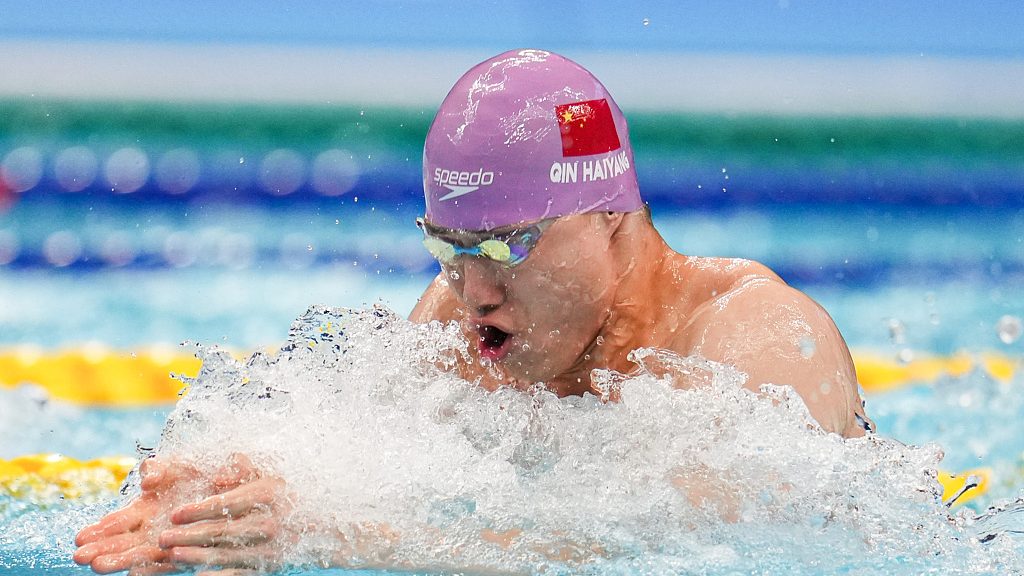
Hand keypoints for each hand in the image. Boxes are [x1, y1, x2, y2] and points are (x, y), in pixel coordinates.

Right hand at [74, 457, 204, 574]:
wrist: (229, 481)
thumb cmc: (199, 469)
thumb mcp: (175, 463)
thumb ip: (156, 468)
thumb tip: (148, 482)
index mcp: (145, 506)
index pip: (117, 521)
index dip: (99, 529)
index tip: (80, 538)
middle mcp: (151, 527)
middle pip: (122, 541)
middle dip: (101, 549)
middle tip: (80, 557)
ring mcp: (167, 539)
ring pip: (139, 553)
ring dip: (120, 560)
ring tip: (97, 566)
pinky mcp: (186, 548)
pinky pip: (167, 562)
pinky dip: (152, 569)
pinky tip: (135, 574)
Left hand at [157, 454, 292, 572]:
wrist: (318, 525)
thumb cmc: (286, 495)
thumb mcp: (270, 473)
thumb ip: (242, 468)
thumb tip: (217, 477)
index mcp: (265, 496)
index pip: (224, 504)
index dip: (197, 510)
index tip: (175, 513)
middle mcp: (266, 523)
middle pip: (220, 531)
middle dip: (188, 535)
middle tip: (163, 537)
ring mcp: (266, 547)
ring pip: (225, 553)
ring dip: (196, 556)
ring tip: (173, 555)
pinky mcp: (265, 566)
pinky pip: (237, 573)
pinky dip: (217, 575)